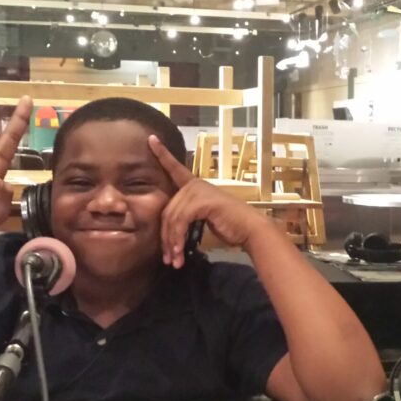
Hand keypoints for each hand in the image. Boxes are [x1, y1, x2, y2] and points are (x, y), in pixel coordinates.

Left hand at [149, 134, 270, 267]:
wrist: (250, 230)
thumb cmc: (229, 225)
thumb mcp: (202, 218)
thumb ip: (186, 217)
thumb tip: (168, 232)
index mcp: (194, 185)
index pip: (175, 168)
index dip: (162, 154)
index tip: (151, 139)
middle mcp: (195, 185)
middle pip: (167, 211)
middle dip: (166, 238)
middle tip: (168, 259)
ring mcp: (198, 191)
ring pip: (172, 219)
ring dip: (172, 243)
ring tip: (174, 261)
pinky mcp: (202, 201)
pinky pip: (181, 221)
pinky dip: (178, 240)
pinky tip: (181, 253)